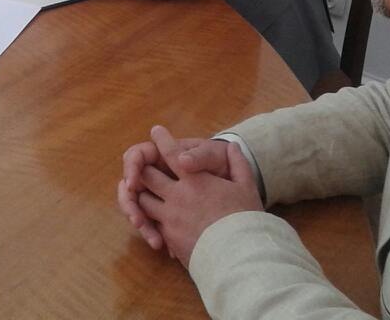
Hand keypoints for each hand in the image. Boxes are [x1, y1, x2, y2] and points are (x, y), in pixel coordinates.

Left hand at [136, 127, 263, 266]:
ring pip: (144, 201)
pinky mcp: (169, 238)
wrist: (239, 258)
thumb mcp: (246, 187)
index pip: (172, 153)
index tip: (156, 131)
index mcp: (195, 180)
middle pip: (148, 175)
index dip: (162, 140)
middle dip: (144, 167)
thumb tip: (233, 147)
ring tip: (145, 192)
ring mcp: (170, 218)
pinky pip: (153, 224)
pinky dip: (152, 219)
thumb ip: (238, 164)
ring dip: (144, 194)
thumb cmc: (245, 220)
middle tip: (142, 164)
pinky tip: (157, 220)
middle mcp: (177, 196)